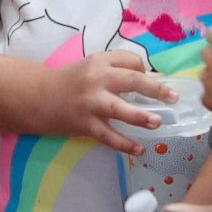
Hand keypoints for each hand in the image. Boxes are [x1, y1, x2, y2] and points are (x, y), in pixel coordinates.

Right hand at [38, 50, 175, 154]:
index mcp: (99, 61)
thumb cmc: (70, 80)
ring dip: (140, 116)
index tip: (150, 82)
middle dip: (155, 89)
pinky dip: (124, 144)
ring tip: (157, 122)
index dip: (145, 71)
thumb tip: (152, 80)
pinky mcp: (85, 124)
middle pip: (131, 80)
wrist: (38, 96)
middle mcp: (96, 79)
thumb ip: (116, 69)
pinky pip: (108, 136)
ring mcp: (91, 103)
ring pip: (119, 109)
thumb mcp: (91, 66)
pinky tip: (139, 149)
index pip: (131, 61)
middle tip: (172, 97)